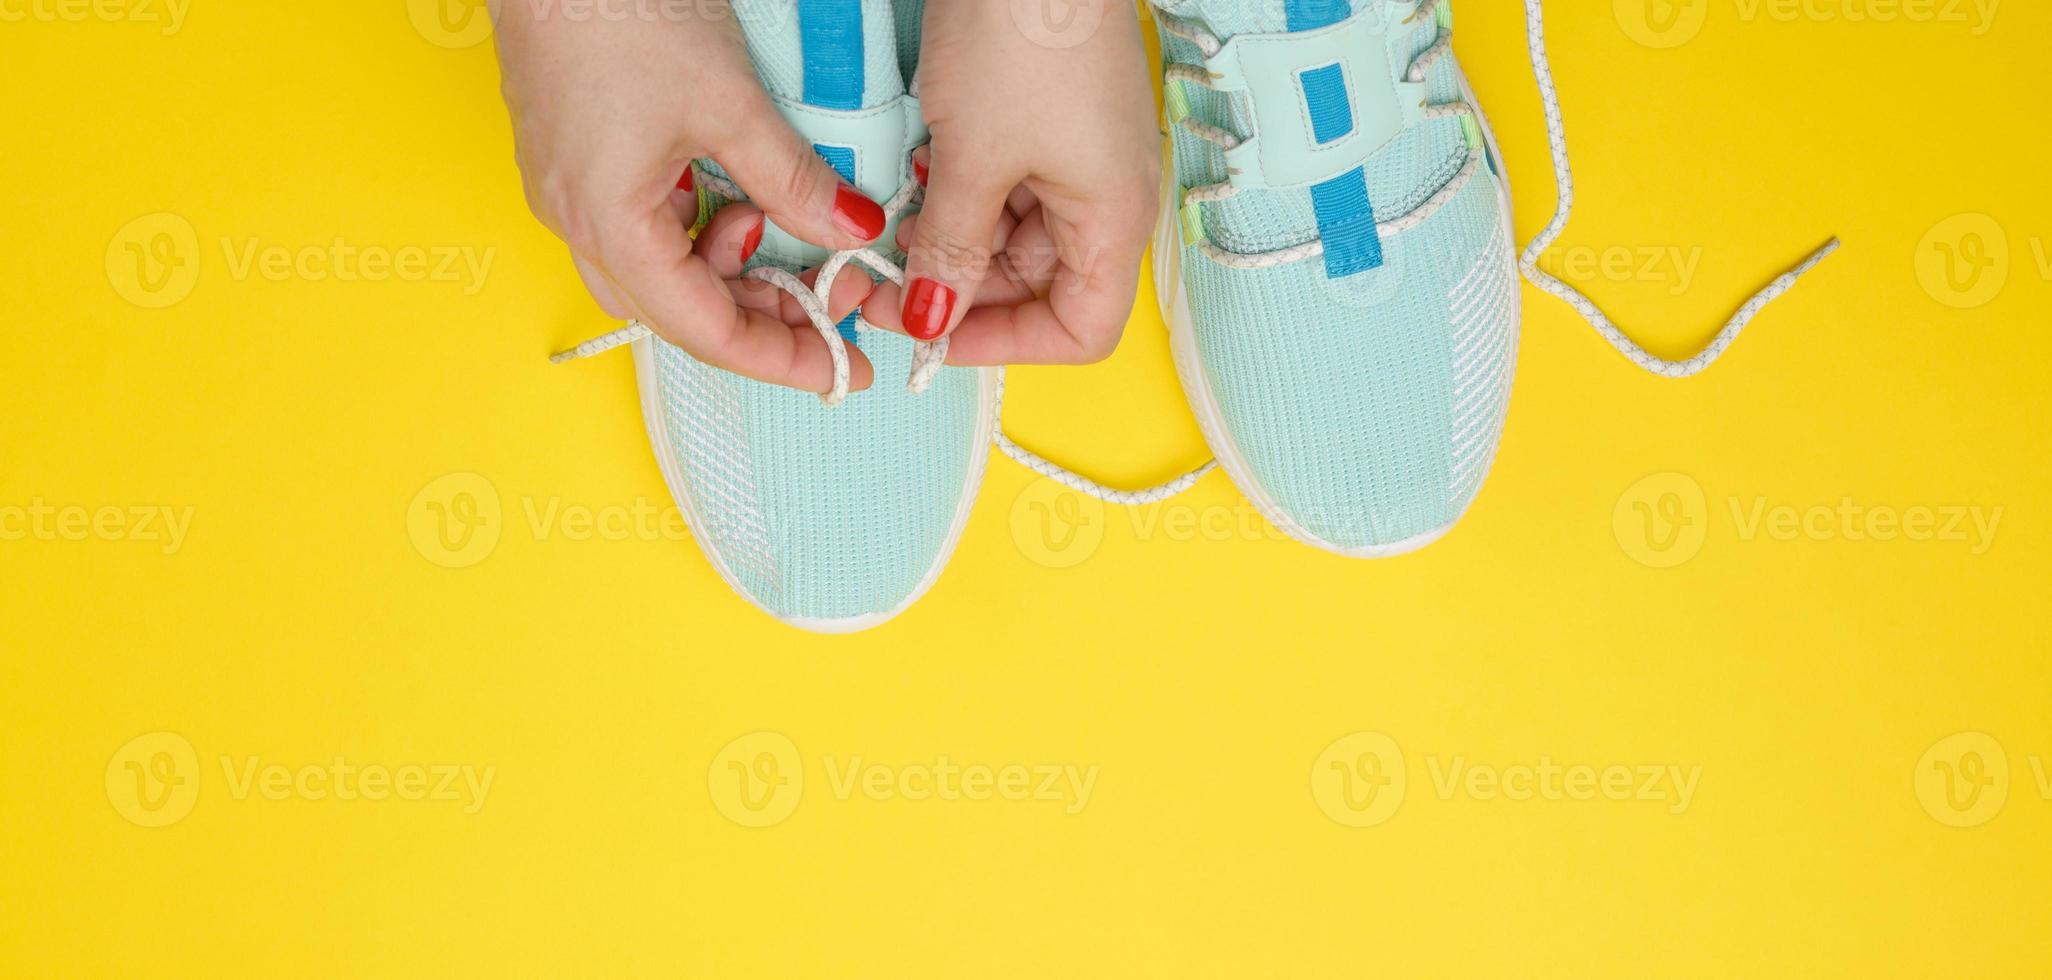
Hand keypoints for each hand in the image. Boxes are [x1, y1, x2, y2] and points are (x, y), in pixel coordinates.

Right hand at [491, 1, 887, 390]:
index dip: (780, 358)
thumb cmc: (619, 11)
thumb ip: (793, 180)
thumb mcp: (729, 104)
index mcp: (608, 224)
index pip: (704, 330)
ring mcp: (568, 191)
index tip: (841, 368)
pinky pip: (643, 227)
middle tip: (831, 308)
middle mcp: (577, 221)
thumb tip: (851, 232)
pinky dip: (698, 231)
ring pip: (659, 271)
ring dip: (728, 270)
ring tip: (781, 232)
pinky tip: (736, 198)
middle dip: (760, 320)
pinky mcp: (574, 159)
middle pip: (679, 313)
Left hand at [866, 0, 1159, 364]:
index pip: (1080, 331)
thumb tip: (929, 319)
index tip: (930, 334)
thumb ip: (950, 250)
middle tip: (883, 283)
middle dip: (960, 291)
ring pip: (1012, 237)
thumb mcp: (972, 159)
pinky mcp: (1047, 120)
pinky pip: (1004, 184)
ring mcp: (1078, 156)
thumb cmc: (1023, 36)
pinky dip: (958, 191)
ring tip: (895, 221)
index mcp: (1113, 220)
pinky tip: (917, 172)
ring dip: (951, 240)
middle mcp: (1106, 197)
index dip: (1003, 345)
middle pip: (1038, 286)